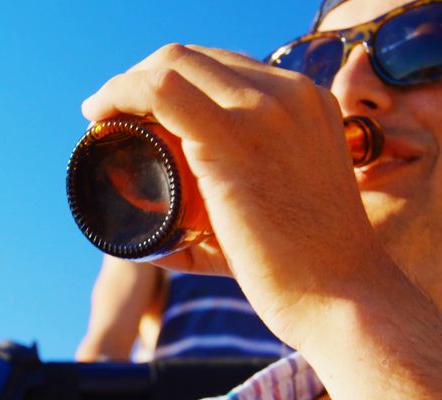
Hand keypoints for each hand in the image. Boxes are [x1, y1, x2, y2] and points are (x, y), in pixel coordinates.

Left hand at [82, 44, 389, 345]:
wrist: (343, 299)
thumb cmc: (307, 273)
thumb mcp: (278, 216)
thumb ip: (230, 218)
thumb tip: (162, 244)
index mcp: (307, 102)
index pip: (225, 67)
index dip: (172, 80)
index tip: (139, 111)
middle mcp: (290, 94)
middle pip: (195, 58)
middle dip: (142, 76)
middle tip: (111, 114)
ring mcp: (266, 111)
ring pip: (172, 64)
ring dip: (125, 84)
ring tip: (100, 115)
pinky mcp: (236, 140)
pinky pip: (161, 90)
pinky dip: (121, 93)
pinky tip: (98, 113)